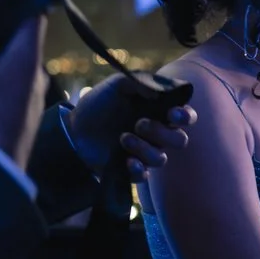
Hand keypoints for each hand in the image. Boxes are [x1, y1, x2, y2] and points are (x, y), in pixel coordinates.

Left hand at [63, 74, 196, 179]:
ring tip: (123, 138)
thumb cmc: (99, 104)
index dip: (186, 116)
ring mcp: (144, 153)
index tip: (173, 114)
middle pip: (179, 140)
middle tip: (140, 124)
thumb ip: (140, 83)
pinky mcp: (130, 170)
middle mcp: (156, 135)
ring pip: (161, 158)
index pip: (185, 117)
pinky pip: (144, 175)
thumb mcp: (117, 85)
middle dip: (163, 133)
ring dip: (145, 148)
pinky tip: (126, 160)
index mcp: (158, 113)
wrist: (73, 129)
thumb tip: (162, 91)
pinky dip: (138, 168)